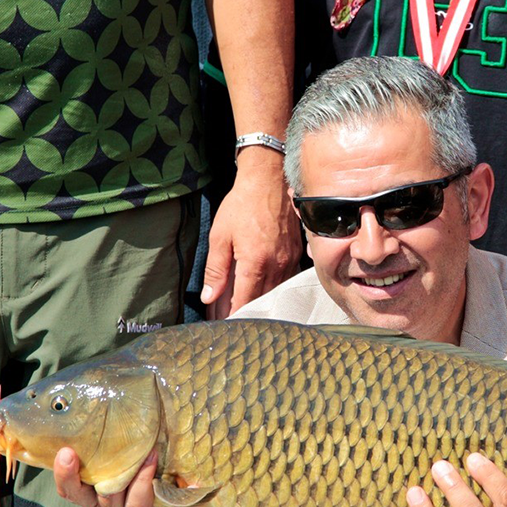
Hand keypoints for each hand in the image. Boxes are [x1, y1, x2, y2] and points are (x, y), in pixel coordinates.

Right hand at [54, 447, 198, 506]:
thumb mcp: (105, 506)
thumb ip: (101, 478)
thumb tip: (100, 431)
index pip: (74, 493)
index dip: (67, 476)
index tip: (66, 452)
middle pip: (107, 497)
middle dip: (111, 472)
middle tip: (121, 443)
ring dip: (142, 482)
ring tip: (152, 455)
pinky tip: (195, 488)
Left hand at [201, 148, 300, 318]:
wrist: (270, 180)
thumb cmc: (242, 205)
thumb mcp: (220, 236)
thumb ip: (215, 269)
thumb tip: (210, 298)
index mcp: (255, 262)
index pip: (244, 301)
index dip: (231, 316)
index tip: (221, 325)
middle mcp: (276, 266)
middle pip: (260, 302)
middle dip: (243, 314)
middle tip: (227, 322)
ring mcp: (289, 261)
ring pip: (274, 294)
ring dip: (258, 304)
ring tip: (241, 310)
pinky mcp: (296, 255)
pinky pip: (284, 281)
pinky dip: (271, 290)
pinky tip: (261, 292)